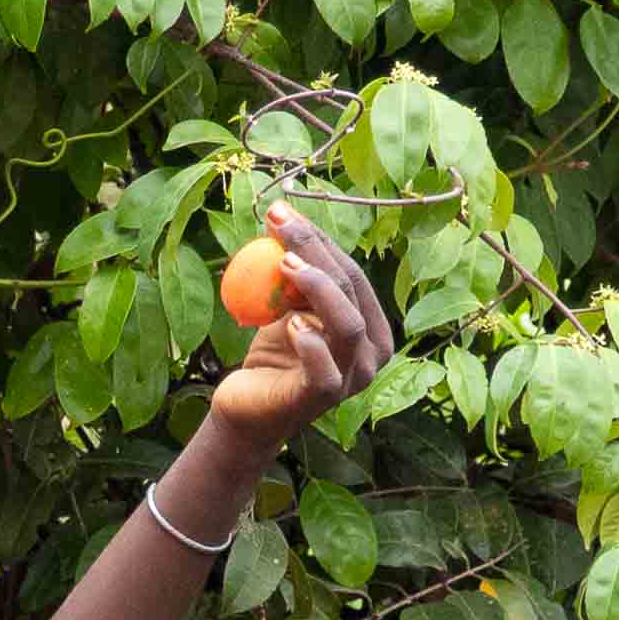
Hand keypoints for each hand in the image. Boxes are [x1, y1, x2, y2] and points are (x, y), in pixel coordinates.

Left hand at [211, 202, 393, 443]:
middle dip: (315, 251)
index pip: (352, 273)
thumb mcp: (287, 306)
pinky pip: (324, 368)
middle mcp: (372, 354)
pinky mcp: (324, 398)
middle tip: (279, 224)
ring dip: (319, 288)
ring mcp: (353, 379)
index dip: (320, 240)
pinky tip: (290, 324)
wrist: (246, 406)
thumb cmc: (272, 353)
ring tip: (284, 264)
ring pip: (348, 324)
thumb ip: (297, 274)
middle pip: (351, 290)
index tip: (283, 213)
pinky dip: (309, 342)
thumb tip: (284, 217)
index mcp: (372, 326)